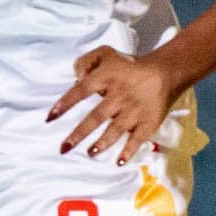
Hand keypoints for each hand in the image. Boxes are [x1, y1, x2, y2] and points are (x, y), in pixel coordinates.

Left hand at [50, 46, 180, 163]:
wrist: (164, 72)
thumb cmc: (128, 66)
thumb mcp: (105, 54)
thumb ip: (85, 62)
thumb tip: (75, 79)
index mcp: (107, 77)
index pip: (81, 90)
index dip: (65, 103)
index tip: (51, 117)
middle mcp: (119, 95)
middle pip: (96, 116)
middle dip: (79, 133)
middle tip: (64, 148)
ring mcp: (134, 110)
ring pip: (116, 129)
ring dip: (102, 143)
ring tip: (90, 152)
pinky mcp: (148, 122)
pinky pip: (137, 138)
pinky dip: (129, 151)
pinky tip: (119, 161)